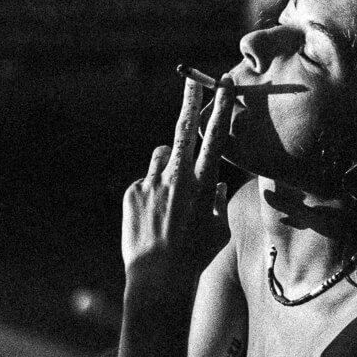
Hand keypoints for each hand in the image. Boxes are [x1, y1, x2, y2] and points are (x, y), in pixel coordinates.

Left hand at [121, 75, 233, 297]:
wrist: (159, 276)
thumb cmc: (196, 256)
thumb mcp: (218, 229)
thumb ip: (219, 202)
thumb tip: (219, 184)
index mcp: (203, 184)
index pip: (214, 137)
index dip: (220, 109)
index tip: (223, 86)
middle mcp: (177, 178)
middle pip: (183, 129)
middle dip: (190, 101)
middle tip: (193, 80)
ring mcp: (152, 183)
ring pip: (161, 158)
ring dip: (167, 167)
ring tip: (169, 200)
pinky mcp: (133, 192)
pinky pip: (145, 182)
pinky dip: (151, 193)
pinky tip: (153, 218)